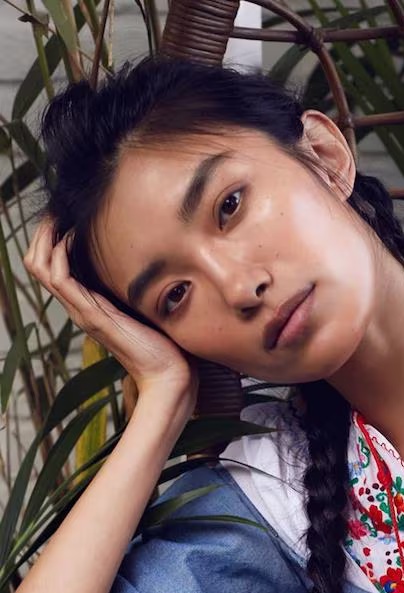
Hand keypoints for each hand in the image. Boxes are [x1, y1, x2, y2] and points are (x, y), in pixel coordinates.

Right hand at [24, 217, 196, 415]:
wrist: (169, 376)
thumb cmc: (164, 344)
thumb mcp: (145, 306)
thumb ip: (135, 288)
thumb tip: (145, 262)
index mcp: (87, 304)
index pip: (50, 265)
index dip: (50, 237)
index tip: (64, 213)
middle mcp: (79, 306)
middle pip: (37, 263)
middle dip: (42, 232)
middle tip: (56, 209)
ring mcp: (82, 312)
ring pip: (41, 268)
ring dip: (46, 237)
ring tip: (59, 216)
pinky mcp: (93, 316)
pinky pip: (61, 280)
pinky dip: (60, 254)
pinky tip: (72, 237)